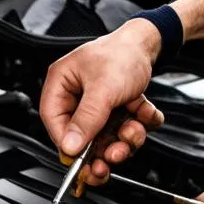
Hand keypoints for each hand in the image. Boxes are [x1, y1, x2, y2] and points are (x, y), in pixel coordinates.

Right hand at [41, 19, 165, 186]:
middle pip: (81, 136)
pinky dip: (139, 126)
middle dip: (101, 150)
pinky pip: (125, 129)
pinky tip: (145, 114)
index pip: (53, 120)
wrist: (150, 43)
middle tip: (110, 160)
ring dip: (124, 139)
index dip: (65, 142)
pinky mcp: (117, 109)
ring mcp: (98, 105)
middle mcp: (78, 97)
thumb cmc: (122, 53)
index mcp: (62, 84)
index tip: (79, 158)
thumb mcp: (103, 88)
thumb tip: (69, 146)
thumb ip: (86, 119)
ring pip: (106, 137)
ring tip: (133, 129)